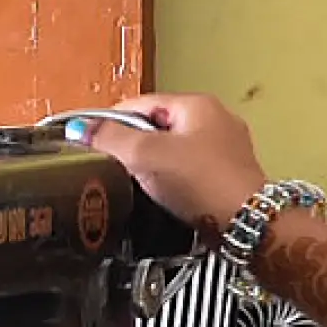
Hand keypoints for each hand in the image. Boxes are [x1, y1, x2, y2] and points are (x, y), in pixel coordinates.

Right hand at [80, 92, 270, 232]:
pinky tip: (165, 194)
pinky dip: (172, 180)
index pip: (139, 103)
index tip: (94, 140)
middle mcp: (216, 121)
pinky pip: (188, 171)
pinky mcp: (225, 175)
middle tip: (119, 165)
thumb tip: (82, 129)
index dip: (111, 122)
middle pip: (156, 126)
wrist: (243, 222)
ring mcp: (224, 149)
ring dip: (152, 165)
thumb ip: (110, 138)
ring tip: (143, 182)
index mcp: (198, 105)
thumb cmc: (205, 184)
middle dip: (133, 145)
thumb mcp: (145, 155)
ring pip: (172, 150)